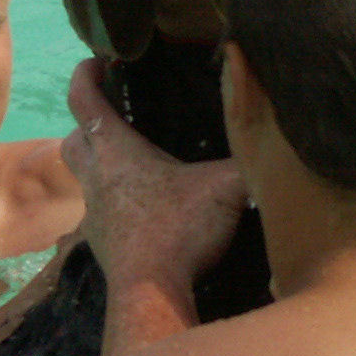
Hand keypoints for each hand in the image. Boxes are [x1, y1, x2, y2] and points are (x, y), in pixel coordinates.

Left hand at [66, 66, 245, 283]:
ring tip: (133, 160)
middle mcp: (97, 178)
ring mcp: (95, 215)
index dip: (85, 73)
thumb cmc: (180, 230)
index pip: (83, 98)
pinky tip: (145, 208)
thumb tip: (281, 137)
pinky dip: (116, 201)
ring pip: (85, 177)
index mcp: (116, 150)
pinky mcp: (103, 244)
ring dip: (100, 163)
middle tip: (115, 112)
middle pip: (74, 138)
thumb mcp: (227, 187)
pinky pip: (102, 211)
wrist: (151, 295)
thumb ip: (252, 158)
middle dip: (87, 120)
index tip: (98, 61)